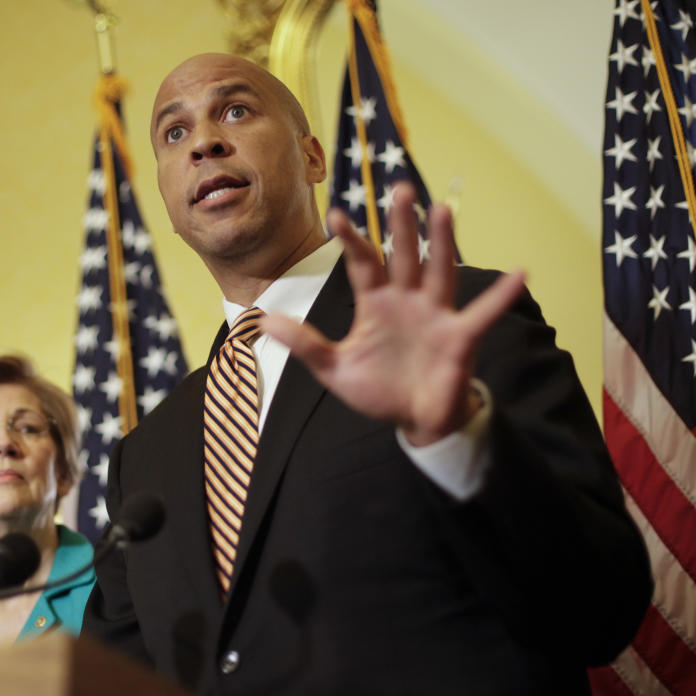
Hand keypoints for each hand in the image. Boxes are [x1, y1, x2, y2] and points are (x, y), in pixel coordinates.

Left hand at [259, 183, 525, 445]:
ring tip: (443, 209)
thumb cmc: (378, 390)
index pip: (362, 264)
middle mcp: (406, 300)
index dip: (351, 242)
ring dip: (441, 243)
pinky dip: (500, 297)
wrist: (414, 421)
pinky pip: (482, 314)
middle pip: (403, 255)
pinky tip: (520, 273)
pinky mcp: (459, 338)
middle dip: (401, 225)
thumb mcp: (334, 368)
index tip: (335, 217)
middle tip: (400, 187)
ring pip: (438, 271)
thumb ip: (305, 344)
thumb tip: (262, 321)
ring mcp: (435, 315)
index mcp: (375, 304)